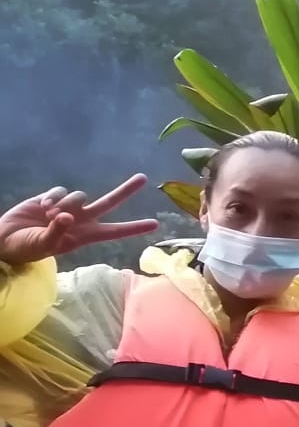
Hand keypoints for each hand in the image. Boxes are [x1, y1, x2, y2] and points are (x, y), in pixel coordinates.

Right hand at [0, 176, 158, 266]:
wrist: (6, 239)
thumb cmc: (28, 248)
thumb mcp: (44, 245)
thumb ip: (57, 232)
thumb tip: (68, 217)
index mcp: (86, 236)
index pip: (115, 231)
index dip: (134, 228)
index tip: (155, 224)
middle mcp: (82, 220)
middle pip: (110, 202)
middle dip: (126, 190)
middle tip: (143, 178)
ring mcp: (69, 208)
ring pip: (80, 195)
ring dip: (66, 204)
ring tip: (48, 216)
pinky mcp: (53, 198)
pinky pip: (61, 190)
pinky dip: (53, 197)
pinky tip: (41, 207)